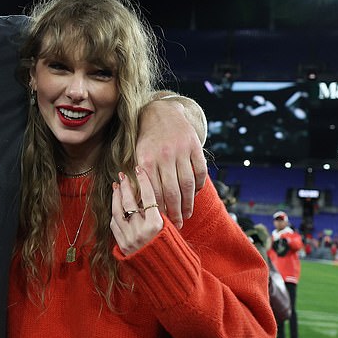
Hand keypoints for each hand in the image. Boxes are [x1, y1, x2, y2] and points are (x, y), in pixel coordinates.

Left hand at [110, 168, 164, 255]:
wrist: (165, 273)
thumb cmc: (171, 249)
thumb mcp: (170, 229)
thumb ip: (160, 213)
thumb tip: (150, 195)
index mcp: (157, 224)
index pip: (149, 196)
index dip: (144, 181)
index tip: (139, 169)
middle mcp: (141, 230)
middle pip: (130, 202)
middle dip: (126, 186)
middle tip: (123, 175)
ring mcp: (129, 238)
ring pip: (118, 212)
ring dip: (116, 197)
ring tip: (117, 186)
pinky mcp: (122, 245)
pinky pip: (114, 225)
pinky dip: (114, 213)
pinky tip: (115, 205)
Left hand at [136, 98, 207, 228]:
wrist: (160, 112)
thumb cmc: (146, 140)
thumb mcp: (137, 156)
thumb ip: (140, 178)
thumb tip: (140, 205)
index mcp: (147, 160)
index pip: (154, 192)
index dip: (158, 209)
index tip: (160, 223)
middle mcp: (164, 155)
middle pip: (172, 191)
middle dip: (175, 211)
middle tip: (177, 225)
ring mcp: (181, 150)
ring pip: (188, 184)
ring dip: (188, 203)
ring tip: (186, 214)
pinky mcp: (194, 146)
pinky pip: (200, 171)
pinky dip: (199, 186)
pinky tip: (195, 196)